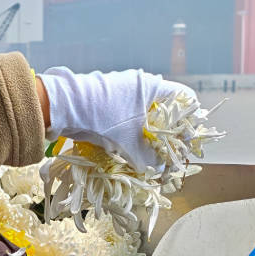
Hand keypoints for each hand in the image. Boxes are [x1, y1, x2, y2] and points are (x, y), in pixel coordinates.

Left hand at [38, 67, 196, 171]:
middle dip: (169, 134)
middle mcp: (141, 85)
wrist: (64, 107)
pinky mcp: (110, 100)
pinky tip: (129, 147)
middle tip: (168, 155)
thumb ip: (149, 158)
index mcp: (153, 87)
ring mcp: (124, 90)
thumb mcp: (129, 143)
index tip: (185, 142)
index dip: (190, 122)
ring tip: (148, 155)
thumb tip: (160, 170)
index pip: (185, 99)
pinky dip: (133, 132)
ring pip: (146, 115)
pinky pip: (130, 117)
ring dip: (149, 135)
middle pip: (166, 109)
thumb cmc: (102, 118)